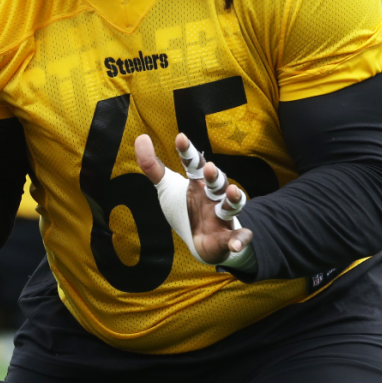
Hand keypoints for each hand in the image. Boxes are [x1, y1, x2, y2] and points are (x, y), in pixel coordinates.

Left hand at [134, 133, 252, 264]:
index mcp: (198, 183)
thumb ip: (152, 166)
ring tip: (233, 192)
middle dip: (214, 175)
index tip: (180, 138)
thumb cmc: (186, 208)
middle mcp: (213, 196)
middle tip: (208, 167)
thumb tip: (141, 137)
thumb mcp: (166, 187)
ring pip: (231, 205)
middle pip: (217, 182)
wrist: (200, 241)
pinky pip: (238, 238)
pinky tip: (236, 245)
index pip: (193, 164)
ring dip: (234, 199)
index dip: (187, 152)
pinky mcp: (228, 237)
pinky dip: (240, 241)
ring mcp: (222, 216)